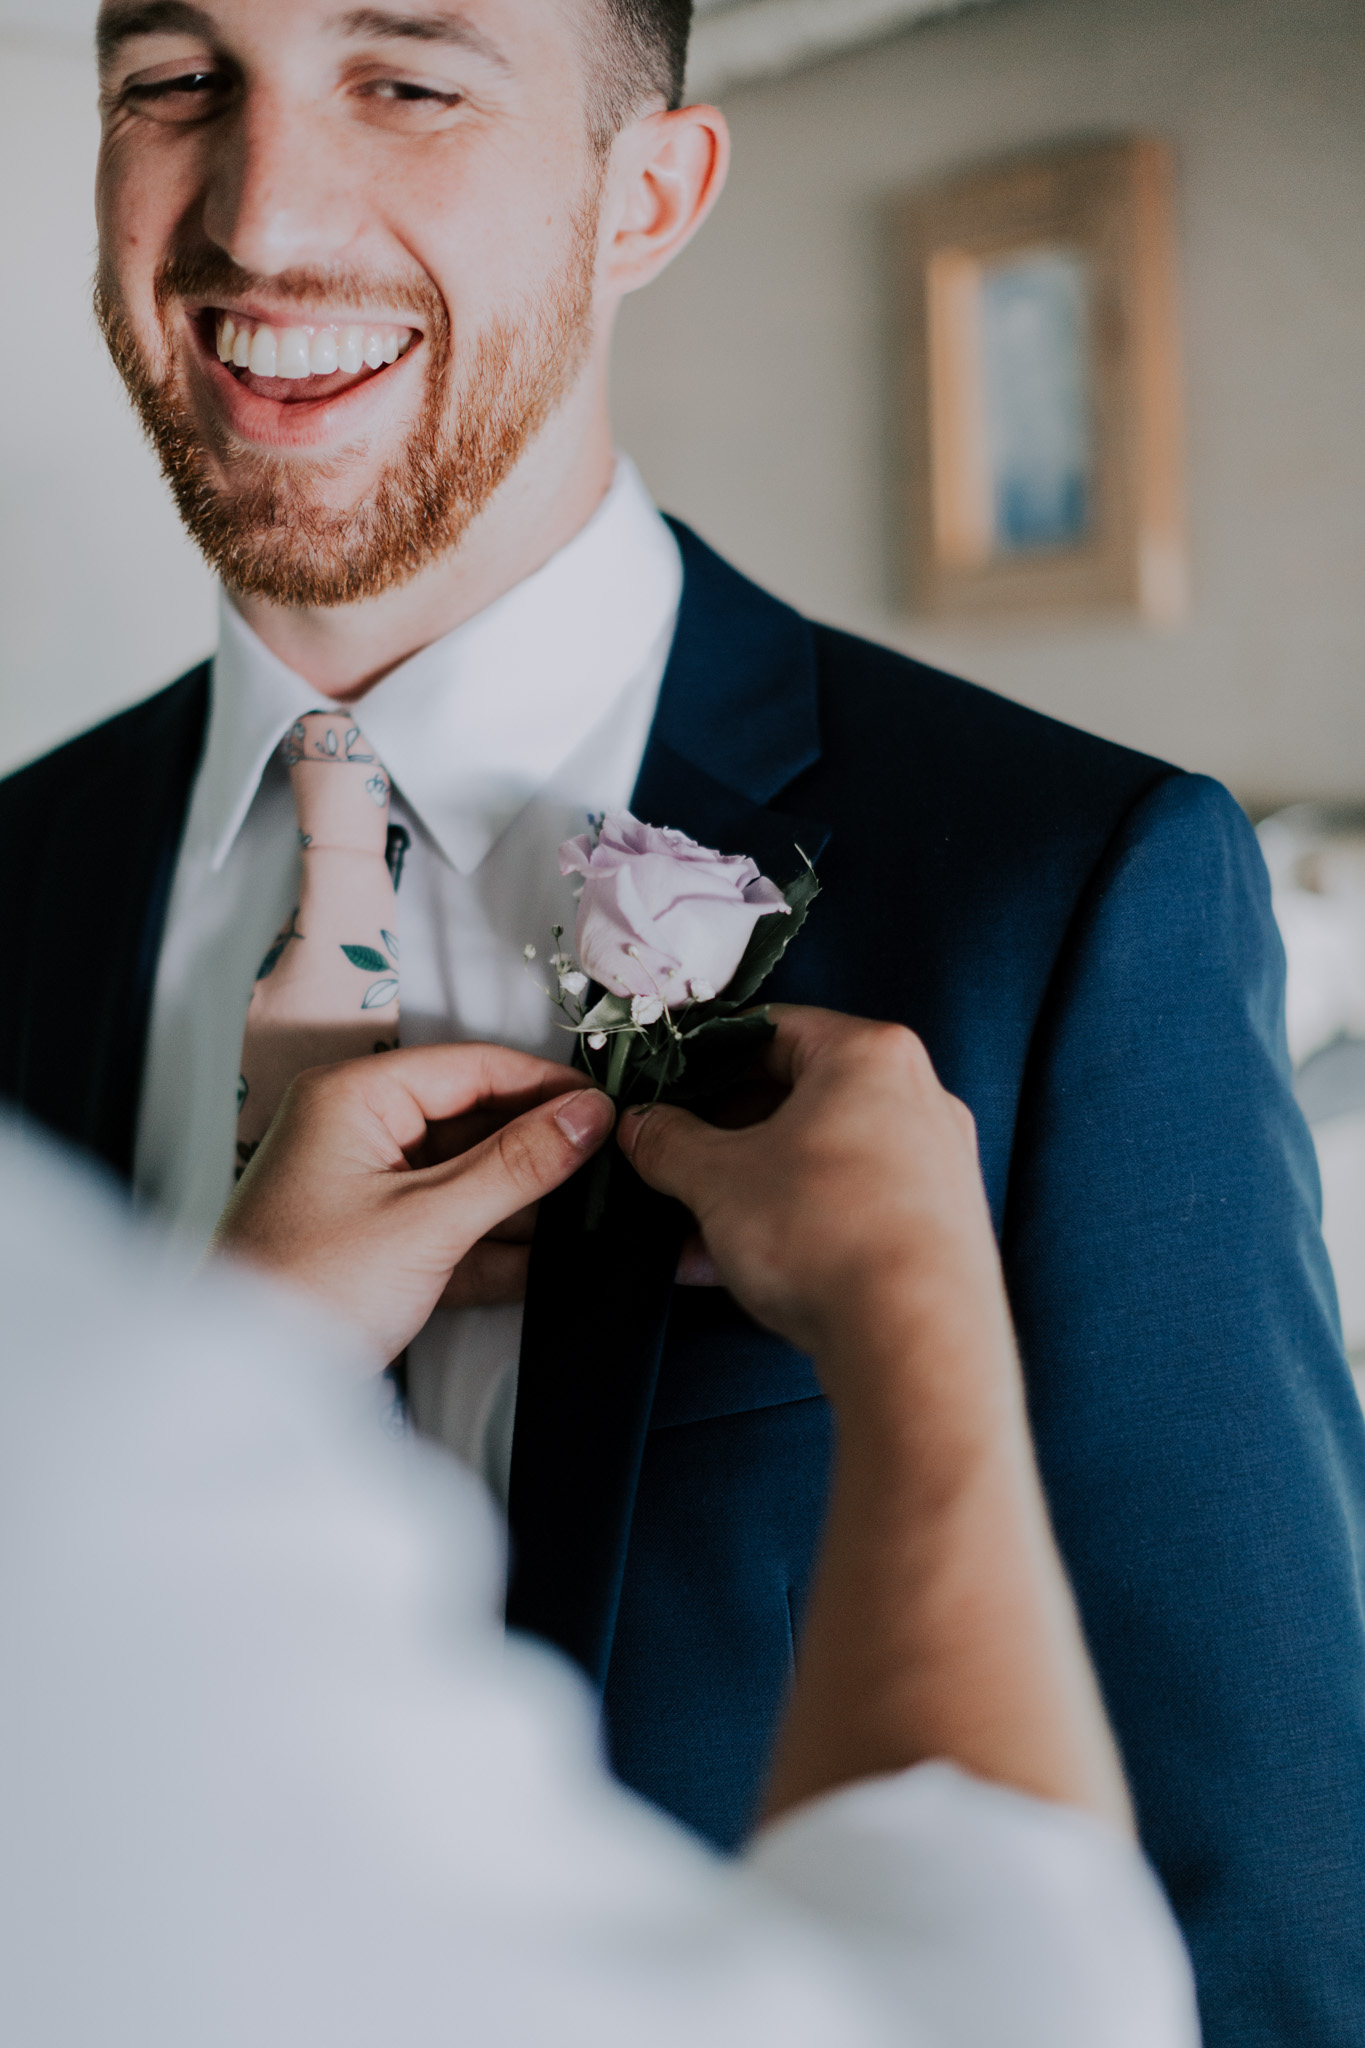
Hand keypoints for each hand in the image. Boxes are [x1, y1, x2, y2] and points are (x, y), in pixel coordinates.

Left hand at [213, 1046, 613, 1363]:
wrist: (249, 1390)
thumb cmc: (305, 1291)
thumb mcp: (428, 1221)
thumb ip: (515, 1166)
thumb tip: (586, 1118)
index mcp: (354, 1098)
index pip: (470, 1067)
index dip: (543, 1085)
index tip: (607, 1107)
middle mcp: (359, 1131)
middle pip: (474, 1122)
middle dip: (538, 1149)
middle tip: (611, 1164)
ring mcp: (370, 1189)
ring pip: (470, 1178)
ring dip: (526, 1202)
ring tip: (595, 1213)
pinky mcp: (382, 1243)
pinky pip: (455, 1227)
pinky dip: (498, 1245)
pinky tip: (553, 1259)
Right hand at [618, 1006, 1004, 1412]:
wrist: (916, 1343)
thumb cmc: (830, 1235)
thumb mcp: (716, 1180)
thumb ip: (668, 1142)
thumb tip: (644, 1128)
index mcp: (870, 1056)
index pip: (771, 1029)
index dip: (704, 1059)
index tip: (667, 1090)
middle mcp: (916, 1099)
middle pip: (798, 1098)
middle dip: (724, 1138)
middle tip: (673, 1163)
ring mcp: (934, 1165)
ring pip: (819, 1160)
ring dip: (749, 1190)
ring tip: (691, 1231)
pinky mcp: (936, 1227)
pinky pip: (846, 1207)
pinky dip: (792, 1225)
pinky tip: (734, 1268)